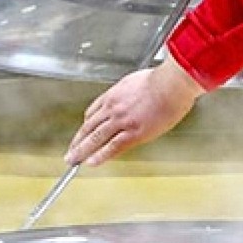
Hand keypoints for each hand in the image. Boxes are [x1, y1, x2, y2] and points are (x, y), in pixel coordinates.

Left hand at [65, 55, 204, 166]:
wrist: (171, 84)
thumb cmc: (162, 80)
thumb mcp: (137, 81)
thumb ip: (129, 93)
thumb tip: (130, 98)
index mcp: (114, 94)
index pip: (93, 112)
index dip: (85, 126)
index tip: (82, 132)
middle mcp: (114, 108)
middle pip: (89, 127)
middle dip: (77, 141)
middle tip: (70, 151)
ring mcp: (122, 121)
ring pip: (95, 138)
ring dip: (82, 151)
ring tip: (73, 160)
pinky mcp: (133, 133)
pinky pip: (112, 147)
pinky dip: (100, 156)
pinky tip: (92, 162)